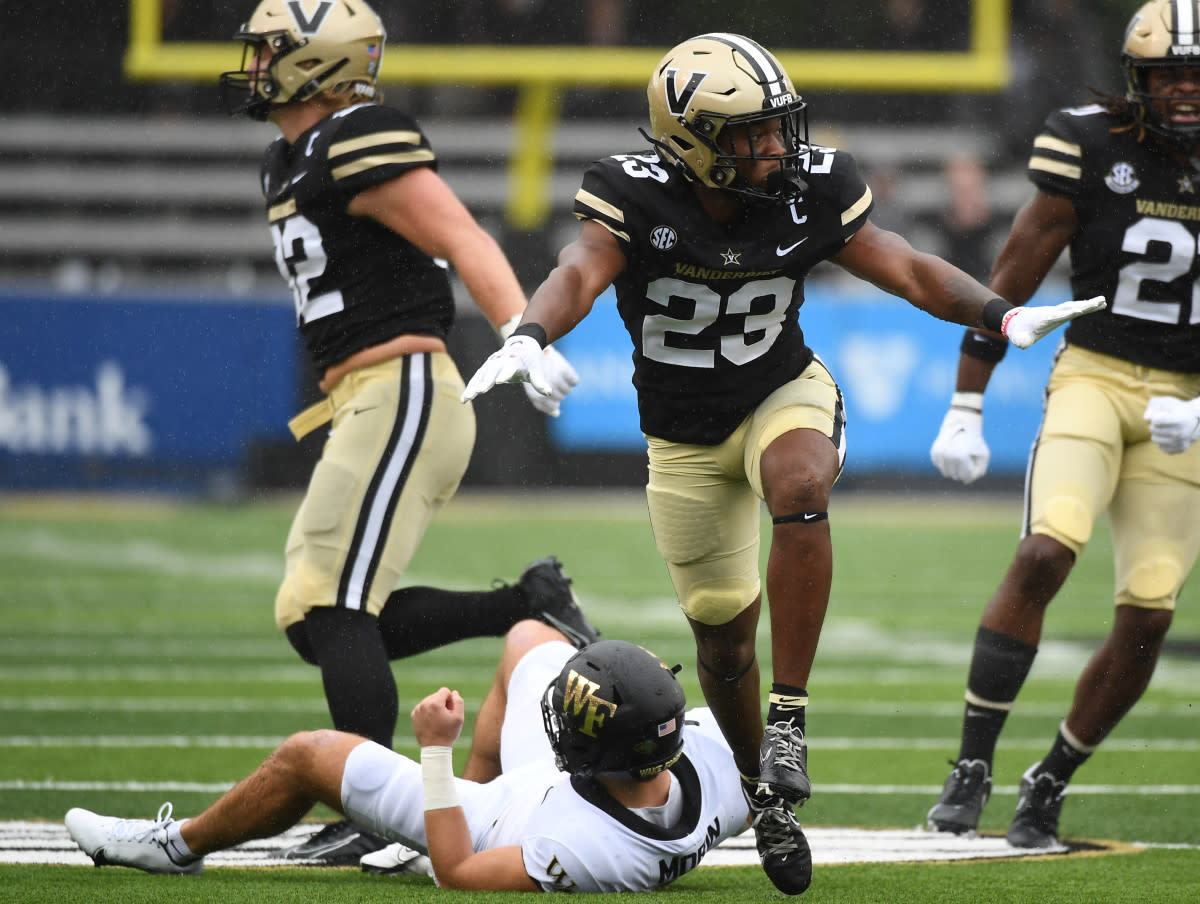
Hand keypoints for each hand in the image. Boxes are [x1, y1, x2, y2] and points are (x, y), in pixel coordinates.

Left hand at [411, 687, 464, 747]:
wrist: (434, 748)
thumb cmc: (448, 733)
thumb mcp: (459, 717)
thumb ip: (458, 701)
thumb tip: (453, 693)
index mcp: (434, 703)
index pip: (445, 691)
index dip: (450, 700)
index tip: (450, 711)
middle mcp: (424, 704)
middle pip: (436, 695)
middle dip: (442, 703)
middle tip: (445, 717)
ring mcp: (417, 710)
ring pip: (429, 701)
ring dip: (435, 707)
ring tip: (438, 721)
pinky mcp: (414, 716)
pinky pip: (423, 708)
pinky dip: (428, 712)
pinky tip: (431, 722)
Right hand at [461, 336, 578, 416]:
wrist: (521, 344)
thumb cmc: (530, 360)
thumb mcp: (536, 370)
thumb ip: (540, 382)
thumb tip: (548, 393)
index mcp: (514, 361)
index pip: (509, 368)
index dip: (505, 374)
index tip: (499, 381)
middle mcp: (500, 362)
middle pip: (491, 372)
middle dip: (485, 381)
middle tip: (479, 391)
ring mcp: (491, 364)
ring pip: (480, 376)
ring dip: (473, 386)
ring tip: (467, 398)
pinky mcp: (485, 368)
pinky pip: (476, 378)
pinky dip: (470, 387)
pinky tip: (464, 399)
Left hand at [520, 344, 578, 416]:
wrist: (532, 348)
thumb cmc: (533, 371)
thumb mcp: (533, 389)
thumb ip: (543, 404)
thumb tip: (557, 414)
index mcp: (536, 395)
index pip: (552, 407)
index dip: (552, 402)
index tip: (548, 391)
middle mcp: (547, 389)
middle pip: (561, 398)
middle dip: (556, 390)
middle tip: (547, 377)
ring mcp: (556, 380)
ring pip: (568, 390)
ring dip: (563, 383)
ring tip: (554, 373)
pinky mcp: (564, 370)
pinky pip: (575, 381)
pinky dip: (571, 377)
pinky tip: (561, 370)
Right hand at [930, 407, 989, 483]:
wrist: (961, 424)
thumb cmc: (975, 441)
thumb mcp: (984, 455)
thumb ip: (980, 471)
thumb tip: (966, 482)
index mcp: (961, 456)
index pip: (964, 477)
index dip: (971, 474)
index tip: (973, 464)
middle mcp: (948, 455)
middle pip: (954, 476)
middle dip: (961, 472)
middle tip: (966, 461)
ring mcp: (939, 453)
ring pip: (945, 473)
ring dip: (953, 469)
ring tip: (959, 459)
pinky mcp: (934, 452)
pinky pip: (940, 467)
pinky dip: (946, 464)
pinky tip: (951, 456)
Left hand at [1001, 296, 1105, 348]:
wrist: (1017, 321)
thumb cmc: (1019, 332)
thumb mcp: (1019, 339)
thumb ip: (1020, 341)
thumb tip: (1020, 345)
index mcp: (1044, 319)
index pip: (1056, 316)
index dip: (1066, 314)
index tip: (1078, 310)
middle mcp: (1052, 313)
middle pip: (1069, 308)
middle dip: (1083, 306)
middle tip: (1098, 301)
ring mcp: (1057, 311)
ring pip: (1074, 306)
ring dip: (1088, 304)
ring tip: (1103, 301)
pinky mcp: (1061, 312)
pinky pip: (1075, 307)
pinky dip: (1086, 305)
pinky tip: (1098, 304)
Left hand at [1144, 395, 1199, 453]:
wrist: (1196, 421)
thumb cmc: (1178, 410)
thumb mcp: (1167, 402)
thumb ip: (1153, 405)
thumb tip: (1146, 418)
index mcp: (1179, 420)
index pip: (1155, 420)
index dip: (1154, 416)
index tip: (1160, 415)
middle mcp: (1181, 433)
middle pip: (1153, 430)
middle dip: (1154, 425)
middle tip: (1162, 423)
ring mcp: (1181, 442)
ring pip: (1154, 439)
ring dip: (1156, 433)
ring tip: (1164, 429)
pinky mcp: (1180, 449)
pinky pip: (1161, 447)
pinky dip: (1162, 441)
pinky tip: (1169, 436)